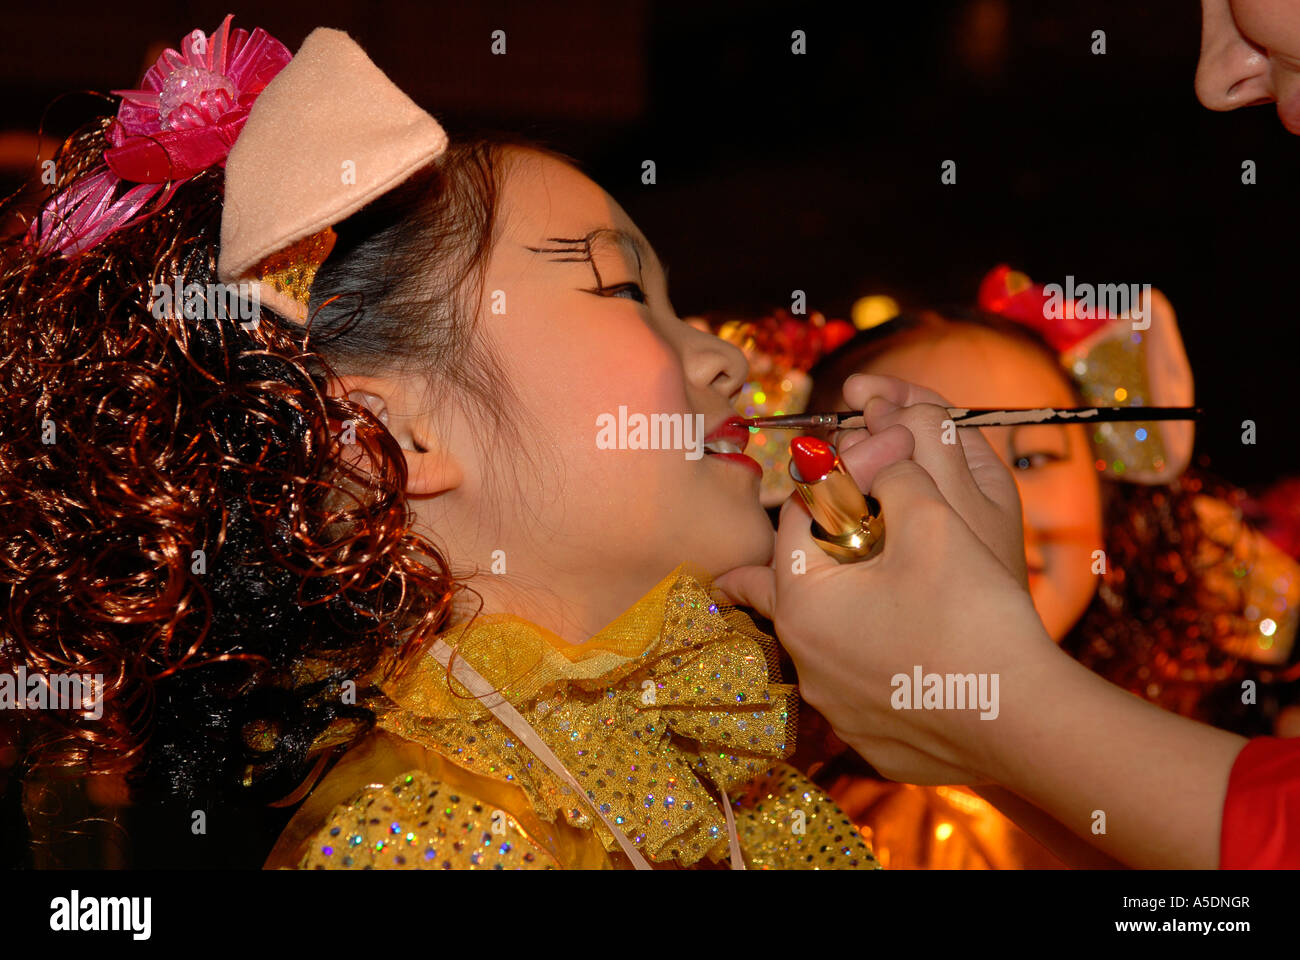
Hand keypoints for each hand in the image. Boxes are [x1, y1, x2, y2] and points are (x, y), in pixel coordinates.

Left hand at [716, 376, 1052, 783]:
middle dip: (782, 565)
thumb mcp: (932, 522)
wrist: (1024, 721)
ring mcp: (834, 707)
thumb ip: (895, 478)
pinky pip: (857, 687)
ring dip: (835, 611)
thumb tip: (885, 457)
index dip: (838, 477)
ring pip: (821, 643)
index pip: (798, 519)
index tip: (879, 455)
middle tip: (743, 569)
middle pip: (788, 590)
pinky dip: (868, 662)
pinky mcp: (870, 739)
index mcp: (803, 602)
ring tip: (840, 600)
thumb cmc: (972, 615)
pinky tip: (896, 655)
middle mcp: (805, 660)